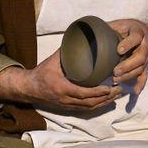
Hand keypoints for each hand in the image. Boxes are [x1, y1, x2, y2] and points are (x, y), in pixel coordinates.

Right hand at [0, 56, 121, 113]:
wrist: (28, 88)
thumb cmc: (42, 72)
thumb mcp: (53, 60)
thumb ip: (67, 51)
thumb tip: (80, 38)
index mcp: (62, 87)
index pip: (82, 93)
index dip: (97, 92)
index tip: (109, 87)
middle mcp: (65, 99)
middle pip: (89, 103)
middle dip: (106, 98)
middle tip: (119, 89)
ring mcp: (67, 105)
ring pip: (89, 108)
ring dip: (105, 102)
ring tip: (117, 94)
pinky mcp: (68, 108)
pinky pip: (85, 109)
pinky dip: (98, 106)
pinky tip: (107, 100)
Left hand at [108, 19, 147, 93]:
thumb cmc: (130, 29)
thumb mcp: (121, 24)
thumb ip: (109, 27)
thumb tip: (89, 30)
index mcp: (138, 32)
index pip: (136, 37)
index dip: (128, 43)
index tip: (119, 50)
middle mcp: (145, 45)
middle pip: (140, 56)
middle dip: (128, 65)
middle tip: (115, 71)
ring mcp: (147, 56)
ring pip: (141, 67)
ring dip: (129, 75)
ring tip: (115, 80)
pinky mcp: (146, 65)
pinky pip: (145, 75)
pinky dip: (140, 84)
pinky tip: (135, 92)